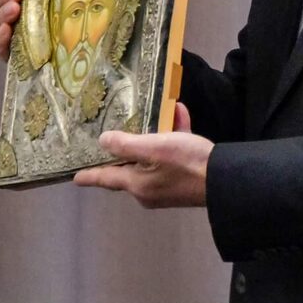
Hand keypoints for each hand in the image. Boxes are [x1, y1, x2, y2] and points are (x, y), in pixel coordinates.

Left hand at [74, 103, 210, 207]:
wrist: (227, 180)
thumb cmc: (188, 164)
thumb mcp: (155, 147)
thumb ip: (126, 145)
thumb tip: (103, 142)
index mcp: (137, 184)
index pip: (106, 179)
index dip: (89, 176)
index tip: (75, 178)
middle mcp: (148, 189)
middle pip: (129, 167)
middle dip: (126, 148)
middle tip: (115, 134)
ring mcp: (166, 186)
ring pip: (152, 157)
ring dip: (155, 135)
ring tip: (160, 113)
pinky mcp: (183, 181)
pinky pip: (171, 156)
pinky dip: (173, 136)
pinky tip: (180, 114)